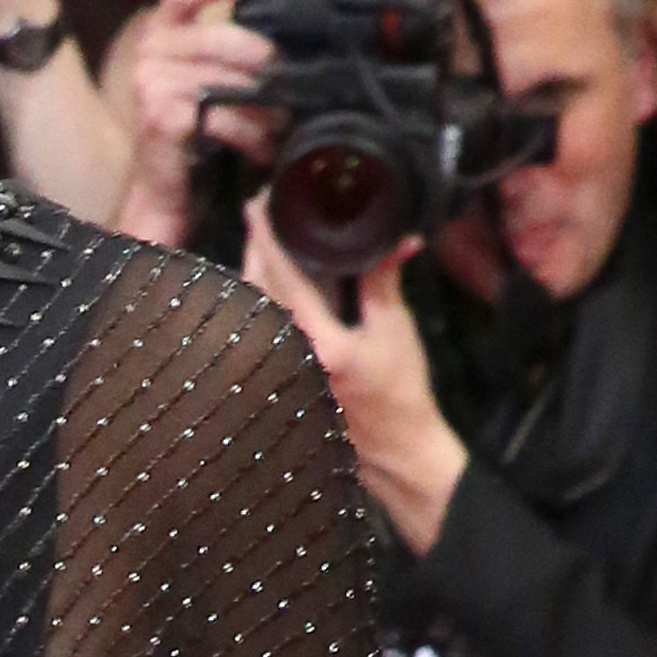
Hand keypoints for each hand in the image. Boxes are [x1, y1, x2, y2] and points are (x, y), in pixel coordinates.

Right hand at [111, 0, 278, 246]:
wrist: (165, 187)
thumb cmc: (196, 128)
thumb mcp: (212, 77)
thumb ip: (233, 48)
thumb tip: (292, 29)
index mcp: (163, 32)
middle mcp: (151, 50)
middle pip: (219, 37)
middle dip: (263, 60)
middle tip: (292, 82)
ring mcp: (150, 83)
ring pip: (224, 80)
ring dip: (262, 106)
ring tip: (281, 125)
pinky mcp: (159, 117)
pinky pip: (218, 115)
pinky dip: (247, 133)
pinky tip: (259, 148)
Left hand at [244, 207, 464, 551]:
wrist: (397, 452)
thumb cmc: (401, 394)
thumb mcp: (396, 328)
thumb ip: (382, 280)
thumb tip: (392, 238)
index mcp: (319, 343)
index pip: (283, 276)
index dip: (267, 236)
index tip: (257, 204)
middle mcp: (291, 356)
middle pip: (258, 288)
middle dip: (255, 246)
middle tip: (259, 211)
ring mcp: (282, 369)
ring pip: (259, 308)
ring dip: (259, 271)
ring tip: (265, 237)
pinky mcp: (283, 376)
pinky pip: (269, 327)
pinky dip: (270, 299)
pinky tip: (276, 282)